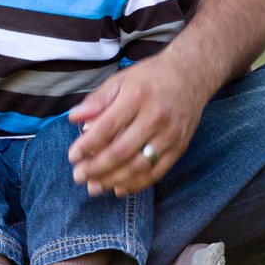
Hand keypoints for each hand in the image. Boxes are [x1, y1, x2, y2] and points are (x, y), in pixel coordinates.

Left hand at [66, 51, 216, 195]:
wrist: (191, 75)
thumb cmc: (150, 77)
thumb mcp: (120, 80)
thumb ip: (97, 100)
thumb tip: (74, 118)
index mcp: (137, 97)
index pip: (107, 127)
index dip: (87, 145)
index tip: (72, 157)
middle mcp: (156, 117)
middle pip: (122, 151)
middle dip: (97, 168)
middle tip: (79, 176)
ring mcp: (170, 135)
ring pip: (139, 166)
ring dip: (114, 180)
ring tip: (94, 187)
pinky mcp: (180, 147)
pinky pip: (157, 172)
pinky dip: (137, 184)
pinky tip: (119, 189)